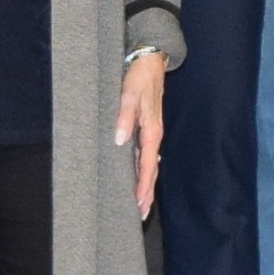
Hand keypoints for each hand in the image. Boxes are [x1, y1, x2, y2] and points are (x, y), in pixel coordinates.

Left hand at [118, 54, 169, 216]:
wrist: (150, 59)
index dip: (143, 185)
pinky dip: (142, 170)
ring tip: (140, 204)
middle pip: (151, 170)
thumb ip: (124, 116)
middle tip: (140, 214)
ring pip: (149, 164)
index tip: (139, 203)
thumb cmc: (140, 76)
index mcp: (152, 131)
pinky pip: (145, 155)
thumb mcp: (129, 93)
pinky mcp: (147, 128)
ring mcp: (151, 132)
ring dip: (145, 184)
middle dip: (146, 192)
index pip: (148, 165)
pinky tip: (136, 177)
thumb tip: (119, 141)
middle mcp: (154, 135)